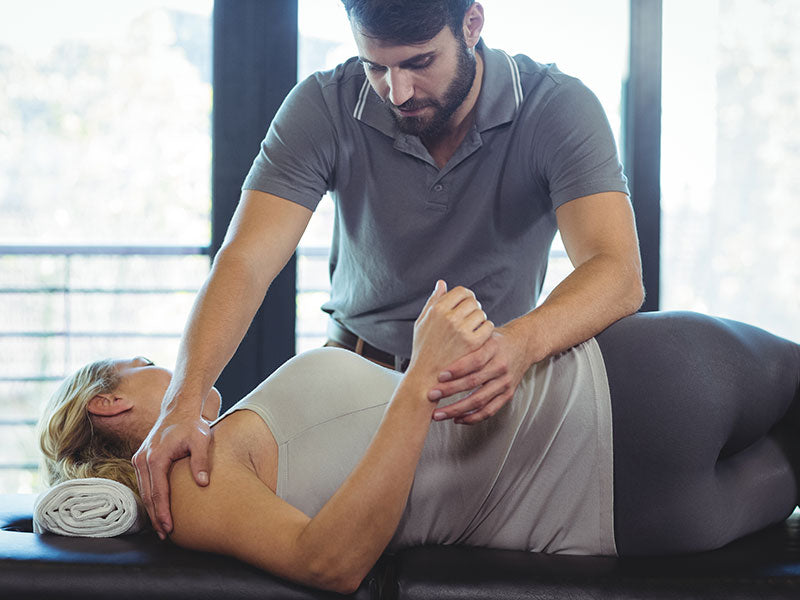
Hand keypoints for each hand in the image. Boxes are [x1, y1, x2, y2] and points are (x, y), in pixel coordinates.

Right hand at [132, 403, 211, 539]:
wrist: (179, 409)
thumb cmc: (192, 424)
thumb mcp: (201, 440)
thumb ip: (201, 461)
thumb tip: (203, 483)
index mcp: (156, 457)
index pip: (158, 492)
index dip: (163, 513)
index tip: (168, 528)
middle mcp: (143, 459)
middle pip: (147, 496)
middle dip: (155, 517)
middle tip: (164, 535)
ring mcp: (139, 459)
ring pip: (143, 491)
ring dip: (151, 510)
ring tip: (160, 528)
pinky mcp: (141, 459)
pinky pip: (144, 483)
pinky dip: (149, 497)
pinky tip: (157, 509)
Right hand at [408, 281, 493, 381]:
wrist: (426, 377)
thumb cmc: (423, 349)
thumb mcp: (422, 322)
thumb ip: (433, 301)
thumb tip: (442, 283)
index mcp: (437, 309)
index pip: (461, 291)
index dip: (466, 296)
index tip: (467, 304)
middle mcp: (450, 317)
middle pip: (473, 302)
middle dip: (474, 308)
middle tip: (471, 317)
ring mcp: (462, 330)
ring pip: (481, 314)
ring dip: (480, 319)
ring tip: (473, 328)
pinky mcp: (473, 343)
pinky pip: (488, 327)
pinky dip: (486, 330)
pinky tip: (480, 336)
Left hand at [428, 322, 529, 424]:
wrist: (524, 344)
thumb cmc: (496, 339)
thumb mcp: (484, 334)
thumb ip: (466, 342)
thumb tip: (439, 351)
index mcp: (494, 348)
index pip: (475, 360)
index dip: (457, 369)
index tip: (439, 376)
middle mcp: (501, 366)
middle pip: (474, 382)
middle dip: (450, 390)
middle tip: (431, 395)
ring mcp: (505, 382)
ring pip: (480, 400)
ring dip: (457, 409)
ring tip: (438, 414)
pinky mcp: (508, 394)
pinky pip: (489, 410)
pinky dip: (473, 417)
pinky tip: (457, 419)